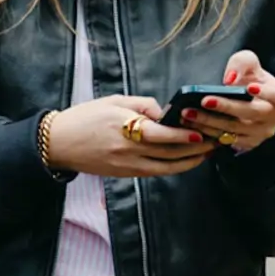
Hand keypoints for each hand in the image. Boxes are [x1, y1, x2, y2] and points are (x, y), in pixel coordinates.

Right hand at [47, 95, 213, 177]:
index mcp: (125, 128)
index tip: (201, 134)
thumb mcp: (114, 101)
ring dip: (189, 162)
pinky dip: (173, 168)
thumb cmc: (86, 117)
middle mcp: (129, 150)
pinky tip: (185, 161)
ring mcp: (128, 165)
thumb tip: (166, 112)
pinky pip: (155, 172)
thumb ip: (143, 105)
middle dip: (195, 149)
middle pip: (169, 153)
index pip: (162, 135)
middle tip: (214, 141)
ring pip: (166, 168)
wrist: (60, 143)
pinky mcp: (125, 174)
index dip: (184, 136)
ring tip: (206, 154)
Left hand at [181, 50, 274, 151]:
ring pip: (236, 129)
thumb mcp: (248, 63)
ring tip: (189, 113)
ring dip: (211, 122)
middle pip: (253, 114)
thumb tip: (230, 80)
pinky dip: (208, 132)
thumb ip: (242, 63)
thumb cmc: (250, 78)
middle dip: (228, 107)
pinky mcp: (246, 143)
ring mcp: (261, 133)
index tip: (250, 87)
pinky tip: (193, 124)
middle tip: (205, 100)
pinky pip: (226, 140)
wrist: (249, 100)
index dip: (269, 93)